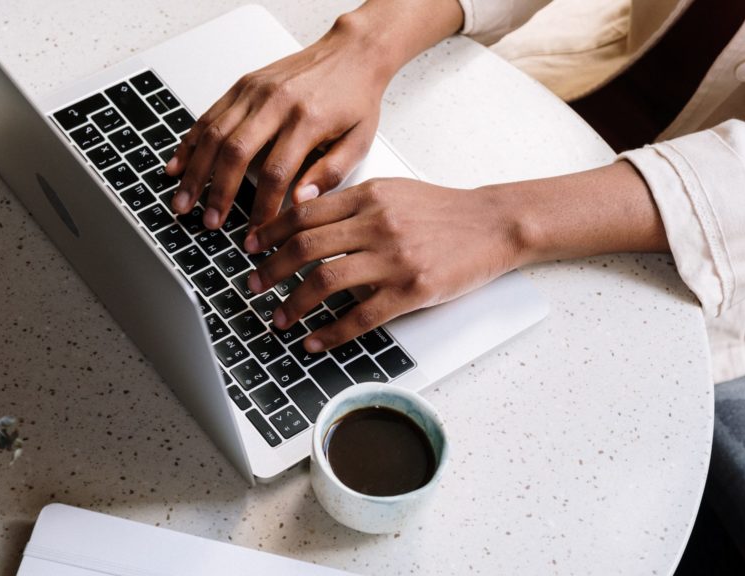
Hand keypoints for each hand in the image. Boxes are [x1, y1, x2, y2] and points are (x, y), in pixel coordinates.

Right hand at [163, 0, 465, 234]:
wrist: (352, 52)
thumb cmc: (356, 98)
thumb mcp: (359, 141)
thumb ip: (330, 174)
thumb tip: (299, 203)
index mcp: (307, 119)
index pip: (276, 172)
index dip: (261, 207)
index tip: (255, 232)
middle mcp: (277, 102)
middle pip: (236, 153)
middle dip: (217, 192)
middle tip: (208, 222)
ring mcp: (255, 91)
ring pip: (214, 134)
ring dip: (195, 172)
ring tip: (183, 202)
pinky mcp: (243, 85)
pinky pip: (209, 116)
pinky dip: (190, 143)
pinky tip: (178, 166)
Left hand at [245, 178, 527, 351]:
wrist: (493, 224)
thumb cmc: (443, 211)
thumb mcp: (393, 191)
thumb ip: (352, 202)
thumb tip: (304, 217)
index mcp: (368, 196)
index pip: (304, 213)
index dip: (270, 232)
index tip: (251, 246)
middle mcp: (377, 224)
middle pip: (305, 247)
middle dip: (270, 269)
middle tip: (253, 284)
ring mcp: (394, 258)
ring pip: (325, 281)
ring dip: (293, 303)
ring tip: (279, 317)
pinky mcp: (412, 290)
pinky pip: (360, 316)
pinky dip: (330, 332)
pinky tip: (314, 340)